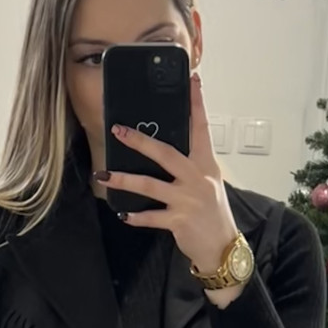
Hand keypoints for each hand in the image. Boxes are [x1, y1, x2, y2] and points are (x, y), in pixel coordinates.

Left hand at [101, 72, 237, 276]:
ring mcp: (187, 199)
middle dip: (140, 141)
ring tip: (104, 174)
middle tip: (118, 130)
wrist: (222, 247)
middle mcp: (197, 178)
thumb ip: (189, 165)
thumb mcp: (208, 183)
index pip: (201, 128)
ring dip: (124, 179)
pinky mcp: (179, 220)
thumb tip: (162, 150)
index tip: (192, 81)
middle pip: (165, 153)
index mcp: (206, 164)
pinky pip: (151, 216)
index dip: (196, 104)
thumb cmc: (213, 213)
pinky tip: (123, 214)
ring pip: (150, 185)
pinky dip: (136, 216)